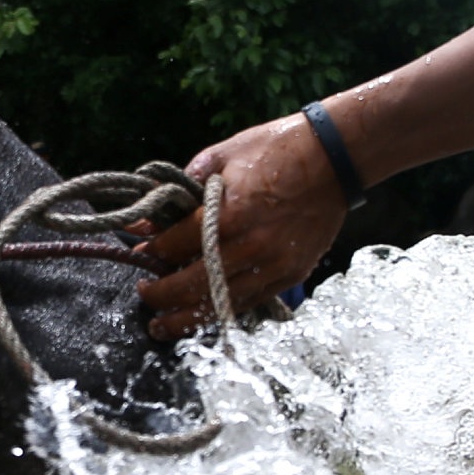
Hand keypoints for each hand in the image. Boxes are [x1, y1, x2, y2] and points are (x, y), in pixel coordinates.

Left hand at [136, 115, 347, 335]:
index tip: (140, 250)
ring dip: (185, 319)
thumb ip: (185, 185)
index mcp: (230, 213)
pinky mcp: (291, 274)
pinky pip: (248, 302)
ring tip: (162, 325)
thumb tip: (151, 213)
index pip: (177, 245)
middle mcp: (251, 246)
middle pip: (193, 284)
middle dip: (161, 294)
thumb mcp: (224, 155)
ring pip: (220, 305)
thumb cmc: (277, 149)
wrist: (334, 158)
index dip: (153, 250)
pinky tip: (201, 315)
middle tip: (144, 293)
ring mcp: (274, 265)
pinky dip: (221, 312)